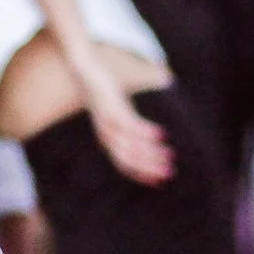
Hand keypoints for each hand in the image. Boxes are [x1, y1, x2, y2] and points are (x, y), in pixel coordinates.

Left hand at [82, 70, 175, 186]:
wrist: (83, 70)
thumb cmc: (102, 93)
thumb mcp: (115, 112)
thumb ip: (126, 125)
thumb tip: (142, 132)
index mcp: (107, 138)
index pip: (124, 164)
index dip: (141, 174)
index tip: (159, 182)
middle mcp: (106, 134)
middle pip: (127, 159)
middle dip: (149, 168)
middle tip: (169, 173)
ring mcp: (109, 122)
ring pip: (129, 145)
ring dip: (150, 153)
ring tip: (169, 156)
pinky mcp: (112, 108)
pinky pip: (130, 124)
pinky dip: (145, 131)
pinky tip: (161, 134)